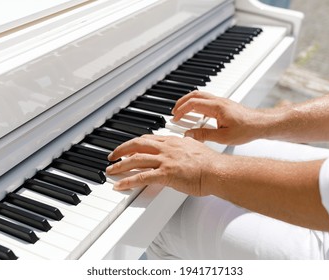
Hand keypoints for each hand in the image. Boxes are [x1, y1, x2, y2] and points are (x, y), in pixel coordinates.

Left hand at [106, 134, 221, 194]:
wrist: (217, 170)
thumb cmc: (210, 162)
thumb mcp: (195, 147)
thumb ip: (184, 146)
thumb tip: (183, 145)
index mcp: (173, 141)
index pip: (148, 139)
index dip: (134, 143)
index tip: (128, 147)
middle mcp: (166, 148)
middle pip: (137, 145)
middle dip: (121, 150)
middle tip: (112, 156)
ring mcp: (165, 160)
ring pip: (136, 159)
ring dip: (120, 165)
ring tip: (111, 170)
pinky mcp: (166, 174)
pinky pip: (141, 177)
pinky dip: (128, 181)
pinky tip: (120, 185)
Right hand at [172, 91, 263, 144]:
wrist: (261, 124)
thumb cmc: (247, 129)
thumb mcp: (223, 137)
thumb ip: (204, 135)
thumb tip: (189, 135)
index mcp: (217, 107)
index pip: (193, 104)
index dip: (181, 110)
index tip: (175, 118)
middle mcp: (218, 101)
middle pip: (194, 95)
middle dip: (181, 103)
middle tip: (174, 112)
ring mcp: (221, 101)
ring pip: (200, 95)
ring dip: (188, 102)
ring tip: (182, 112)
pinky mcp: (224, 105)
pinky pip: (206, 100)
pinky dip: (196, 104)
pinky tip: (196, 114)